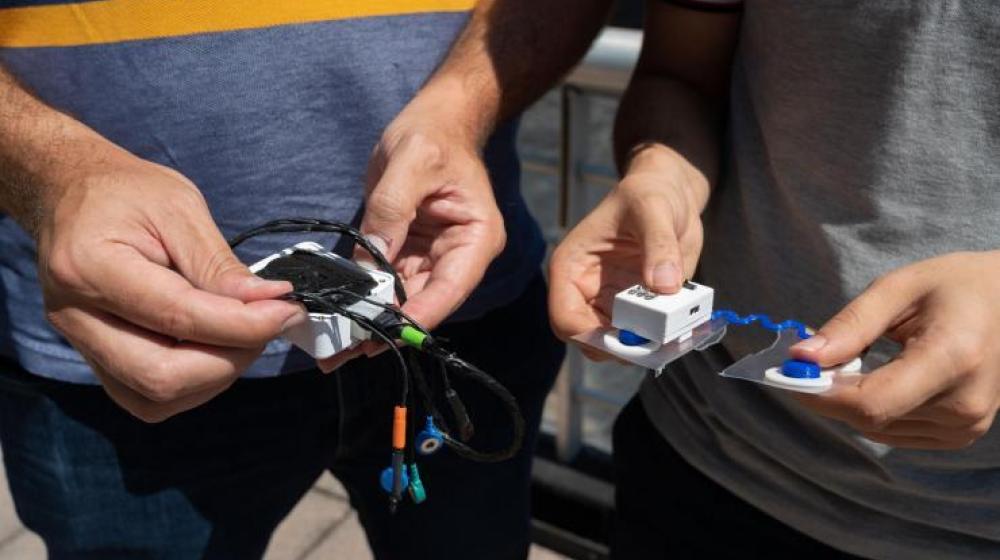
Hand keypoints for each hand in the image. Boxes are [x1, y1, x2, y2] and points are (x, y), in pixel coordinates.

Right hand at [35, 142, 302, 421]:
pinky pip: (146, 397)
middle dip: (230, 359)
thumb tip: (270, 303)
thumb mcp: (179, 207)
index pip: (178, 317)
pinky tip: (215, 346)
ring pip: (155, 398)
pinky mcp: (95, 359)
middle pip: (161, 376)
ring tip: (242, 332)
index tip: (286, 310)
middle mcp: (74, 316)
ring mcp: (80, 343)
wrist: (67, 192)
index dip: (243, 323)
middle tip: (267, 324)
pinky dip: (193, 382)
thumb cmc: (124, 192)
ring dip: (215, 376)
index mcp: (89, 267)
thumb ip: (220, 264)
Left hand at [317, 87, 504, 371]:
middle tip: (344, 353)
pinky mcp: (407, 251)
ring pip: (401, 299)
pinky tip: (336, 315)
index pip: (450, 288)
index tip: (384, 335)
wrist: (435, 119)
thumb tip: (370, 263)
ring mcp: (432, 256)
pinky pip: (384, 281)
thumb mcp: (411, 162)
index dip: (418, 315)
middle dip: (385, 328)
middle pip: (424, 303)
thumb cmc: (433, 134)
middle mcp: (458, 255)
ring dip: (369, 321)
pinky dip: (362, 298)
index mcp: (476, 238)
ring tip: (333, 347)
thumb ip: (391, 210)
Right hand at [548, 145, 707, 359]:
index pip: (564, 317)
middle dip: (621, 348)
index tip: (626, 337)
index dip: (589, 335)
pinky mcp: (638, 309)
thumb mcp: (653, 209)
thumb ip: (658, 245)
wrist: (671, 195)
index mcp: (572, 267)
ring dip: (645, 347)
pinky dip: (664, 339)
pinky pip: (645, 336)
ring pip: (617, 345)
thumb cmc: (649, 193)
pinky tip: (685, 326)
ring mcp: (611, 303)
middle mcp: (586, 291)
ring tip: (676, 334)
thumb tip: (664, 286)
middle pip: (589, 340)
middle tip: (658, 343)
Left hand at [790, 251, 999, 448]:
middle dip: (827, 392)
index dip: (820, 394)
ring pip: (877, 430)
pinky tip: (878, 376)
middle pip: (869, 418)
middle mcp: (964, 404)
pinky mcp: (961, 435)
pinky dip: (872, 409)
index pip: (871, 403)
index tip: (787, 372)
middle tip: (809, 358)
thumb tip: (801, 357)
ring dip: (848, 401)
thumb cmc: (956, 285)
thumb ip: (850, 325)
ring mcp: (967, 426)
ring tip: (854, 359)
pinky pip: (894, 432)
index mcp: (952, 359)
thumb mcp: (898, 287)